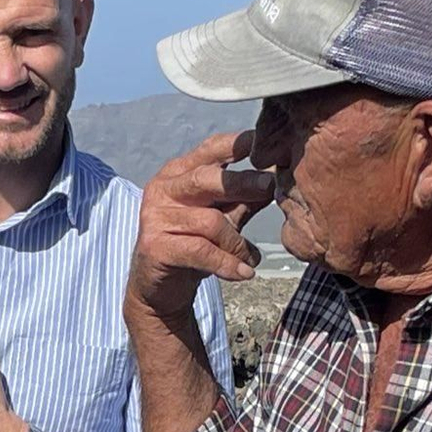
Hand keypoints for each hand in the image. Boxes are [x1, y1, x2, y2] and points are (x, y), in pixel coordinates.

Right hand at [126, 129, 274, 319]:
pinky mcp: (155, 246)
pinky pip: (202, 251)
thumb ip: (243, 199)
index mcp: (178, 174)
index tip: (264, 142)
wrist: (159, 289)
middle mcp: (163, 189)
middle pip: (207, 179)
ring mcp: (156, 217)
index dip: (237, 144)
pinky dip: (227, 263)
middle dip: (242, 182)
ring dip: (236, 242)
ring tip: (249, 258)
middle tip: (271, 186)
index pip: (209, 150)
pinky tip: (244, 272)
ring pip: (210, 221)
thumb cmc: (192, 247)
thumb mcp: (222, 218)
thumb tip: (277, 179)